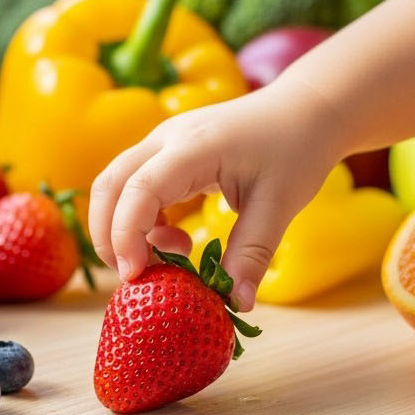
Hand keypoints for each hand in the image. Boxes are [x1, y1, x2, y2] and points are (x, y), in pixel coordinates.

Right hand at [89, 87, 341, 310]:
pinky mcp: (166, 154)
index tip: (135, 276)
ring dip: (124, 229)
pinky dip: (141, 222)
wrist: (305, 110)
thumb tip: (236, 304)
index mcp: (194, 147)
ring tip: (169, 258)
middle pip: (109, 185)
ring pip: (116, 186)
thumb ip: (251, 253)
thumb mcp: (280, 204)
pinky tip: (175, 239)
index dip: (126, 235)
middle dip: (109, 236)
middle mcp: (167, 139)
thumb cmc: (296, 148)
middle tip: (135, 277)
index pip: (139, 189)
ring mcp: (162, 143)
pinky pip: (134, 188)